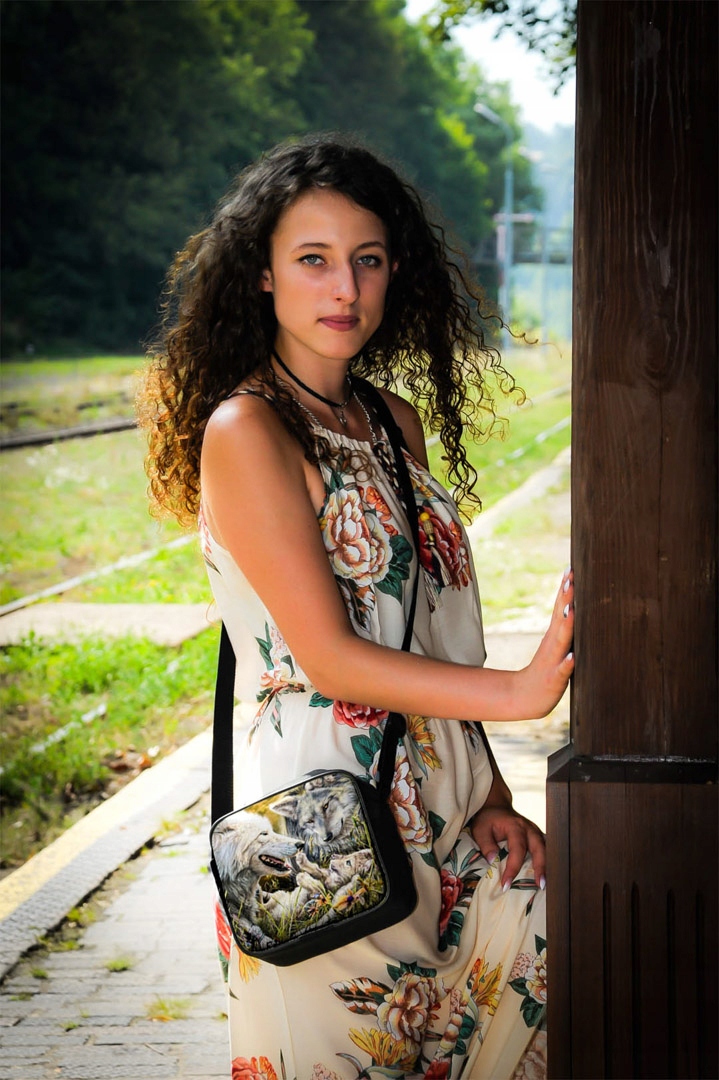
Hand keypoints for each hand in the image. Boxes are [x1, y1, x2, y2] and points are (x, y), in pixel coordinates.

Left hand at [469, 803, 545, 890]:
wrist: (496, 807)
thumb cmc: (488, 819)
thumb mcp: (480, 829)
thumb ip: (486, 844)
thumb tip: (493, 861)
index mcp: (515, 826)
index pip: (517, 849)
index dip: (513, 867)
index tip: (506, 884)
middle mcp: (529, 829)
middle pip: (540, 848)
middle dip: (541, 867)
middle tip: (539, 885)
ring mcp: (535, 832)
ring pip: (546, 849)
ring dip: (546, 866)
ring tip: (543, 884)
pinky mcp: (537, 837)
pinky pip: (545, 849)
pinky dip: (546, 862)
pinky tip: (544, 876)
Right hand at [516, 569, 574, 718]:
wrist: (525, 698)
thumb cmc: (547, 671)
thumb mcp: (557, 646)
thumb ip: (565, 627)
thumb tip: (576, 605)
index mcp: (555, 636)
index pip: (562, 608)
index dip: (566, 590)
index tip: (571, 569)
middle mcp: (553, 645)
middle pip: (561, 618)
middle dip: (566, 599)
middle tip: (570, 579)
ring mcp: (553, 661)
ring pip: (561, 641)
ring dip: (567, 626)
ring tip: (572, 610)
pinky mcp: (554, 680)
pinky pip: (562, 671)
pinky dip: (567, 663)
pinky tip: (572, 657)